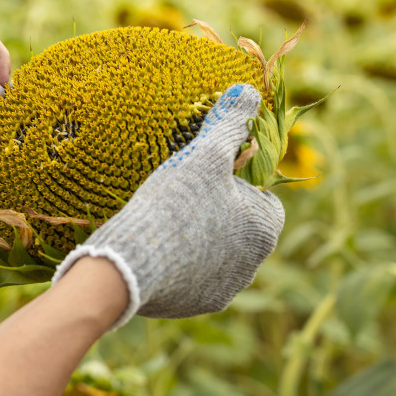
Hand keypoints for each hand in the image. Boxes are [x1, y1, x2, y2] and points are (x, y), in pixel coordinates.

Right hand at [52, 83, 284, 326]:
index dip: (235, 183)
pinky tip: (154, 245)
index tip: (206, 176)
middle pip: (239, 226)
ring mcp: (225, 288)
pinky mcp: (195, 304)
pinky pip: (192, 276)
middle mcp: (254, 264)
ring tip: (164, 219)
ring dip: (199, 237)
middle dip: (217, 211)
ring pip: (217, 253)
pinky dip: (179, 261)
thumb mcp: (202, 155)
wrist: (130, 264)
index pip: (264, 199)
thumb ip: (227, 123)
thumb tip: (246, 91)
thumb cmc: (175, 204)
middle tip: (181, 194)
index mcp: (265, 228)